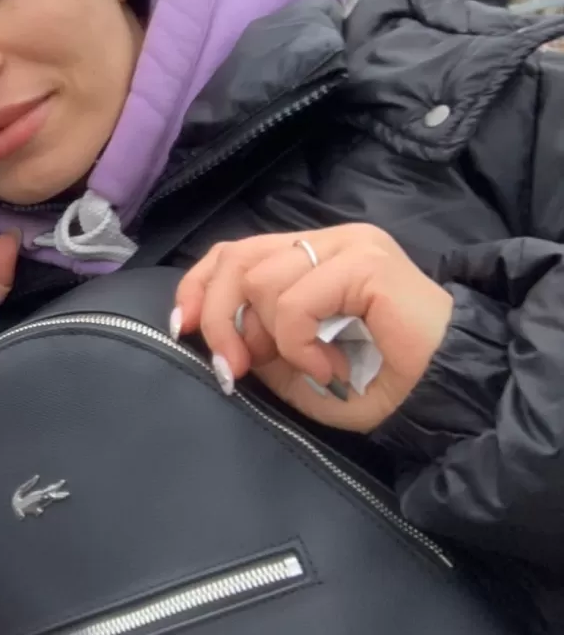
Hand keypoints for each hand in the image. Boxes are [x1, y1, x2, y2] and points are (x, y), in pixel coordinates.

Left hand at [174, 224, 451, 432]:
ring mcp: (348, 246)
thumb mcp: (301, 368)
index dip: (197, 287)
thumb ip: (259, 346)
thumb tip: (216, 339)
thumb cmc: (384, 382)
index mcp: (312, 258)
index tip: (181, 330)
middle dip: (216, 318)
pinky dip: (298, 344)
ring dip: (270, 339)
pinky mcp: (366, 263)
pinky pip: (295, 301)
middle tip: (233, 369)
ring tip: (310, 368)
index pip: (234, 252)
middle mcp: (328, 242)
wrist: (452, 392)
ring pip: (259, 279)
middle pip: (234, 257)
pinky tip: (328, 365)